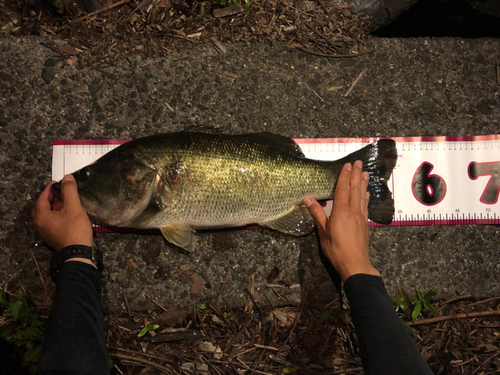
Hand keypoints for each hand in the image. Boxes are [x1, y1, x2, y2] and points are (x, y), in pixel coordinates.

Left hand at [33, 174, 92, 251]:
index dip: (50, 188)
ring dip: (58, 206)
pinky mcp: (55, 237)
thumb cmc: (74, 229)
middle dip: (53, 198)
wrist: (78, 253)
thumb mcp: (73, 207)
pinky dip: (60, 215)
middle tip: (63, 191)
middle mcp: (40, 224)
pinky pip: (55, 222)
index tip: (58, 182)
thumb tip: (67, 177)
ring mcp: (47, 232)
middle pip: (44, 207)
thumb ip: (69, 191)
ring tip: (69, 200)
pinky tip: (71, 213)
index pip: (42, 198)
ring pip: (50, 215)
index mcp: (41, 216)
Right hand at [304, 160, 379, 280]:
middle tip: (359, 162)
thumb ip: (317, 214)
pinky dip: (366, 197)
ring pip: (362, 196)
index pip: (342, 189)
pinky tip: (366, 194)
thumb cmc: (336, 249)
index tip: (347, 165)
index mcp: (341, 211)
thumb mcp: (323, 232)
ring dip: (363, 183)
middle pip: (355, 189)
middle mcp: (353, 211)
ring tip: (365, 173)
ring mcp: (361, 217)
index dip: (344, 176)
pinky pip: (365, 205)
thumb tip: (308, 199)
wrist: (355, 263)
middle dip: (356, 175)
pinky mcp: (364, 223)